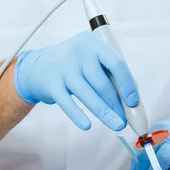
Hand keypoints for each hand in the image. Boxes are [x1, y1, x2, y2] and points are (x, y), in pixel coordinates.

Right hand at [14, 31, 138, 130]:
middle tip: (124, 119)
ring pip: (88, 95)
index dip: (127, 84)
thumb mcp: (90, 61)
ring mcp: (63, 67)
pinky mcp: (51, 83)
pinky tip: (87, 125)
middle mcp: (77, 51)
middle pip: (103, 83)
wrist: (36, 68)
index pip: (116, 63)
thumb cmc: (72, 66)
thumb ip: (110, 75)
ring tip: (116, 124)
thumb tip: (131, 99)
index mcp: (92, 43)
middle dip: (116, 105)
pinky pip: (68, 103)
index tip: (133, 101)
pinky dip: (78, 116)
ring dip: (105, 113)